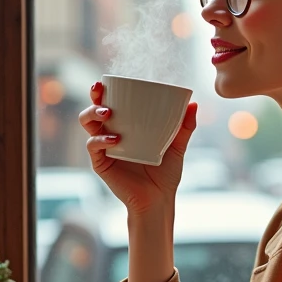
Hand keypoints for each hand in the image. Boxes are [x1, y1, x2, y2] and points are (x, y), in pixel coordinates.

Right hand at [78, 82, 197, 215]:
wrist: (159, 199)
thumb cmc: (166, 174)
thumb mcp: (178, 147)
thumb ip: (185, 127)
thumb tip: (194, 104)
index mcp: (125, 127)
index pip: (110, 104)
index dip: (104, 91)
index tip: (106, 81)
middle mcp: (110, 134)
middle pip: (93, 110)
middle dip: (94, 97)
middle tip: (101, 92)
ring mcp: (104, 148)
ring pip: (87, 125)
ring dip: (92, 114)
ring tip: (108, 113)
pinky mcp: (101, 163)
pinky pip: (93, 147)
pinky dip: (101, 140)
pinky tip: (115, 139)